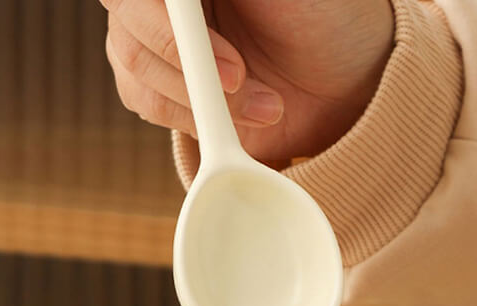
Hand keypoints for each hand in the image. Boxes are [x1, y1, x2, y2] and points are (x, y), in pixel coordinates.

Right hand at [101, 0, 393, 162]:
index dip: (165, 26)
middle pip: (129, 30)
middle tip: (244, 81)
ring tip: (265, 107)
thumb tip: (189, 1)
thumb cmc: (326, 17)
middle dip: (189, 68)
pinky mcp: (166, 89)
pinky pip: (148, 105)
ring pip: (136, 71)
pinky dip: (191, 122)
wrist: (347, 82)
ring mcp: (159, 42)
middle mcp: (167, 3)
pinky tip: (237, 122)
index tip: (222, 60)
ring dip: (198, 101)